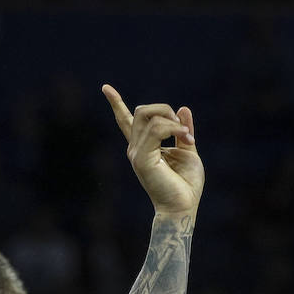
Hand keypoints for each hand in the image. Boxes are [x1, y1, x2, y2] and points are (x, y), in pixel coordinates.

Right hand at [102, 85, 202, 218]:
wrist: (184, 206)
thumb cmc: (186, 184)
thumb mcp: (188, 151)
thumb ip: (183, 131)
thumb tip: (182, 109)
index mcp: (144, 147)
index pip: (125, 121)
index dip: (116, 104)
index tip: (105, 88)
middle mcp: (136, 148)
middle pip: (142, 111)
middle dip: (165, 110)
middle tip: (183, 130)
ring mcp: (137, 153)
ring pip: (149, 115)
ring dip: (172, 121)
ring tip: (186, 137)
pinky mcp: (142, 159)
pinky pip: (156, 129)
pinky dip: (173, 129)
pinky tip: (185, 138)